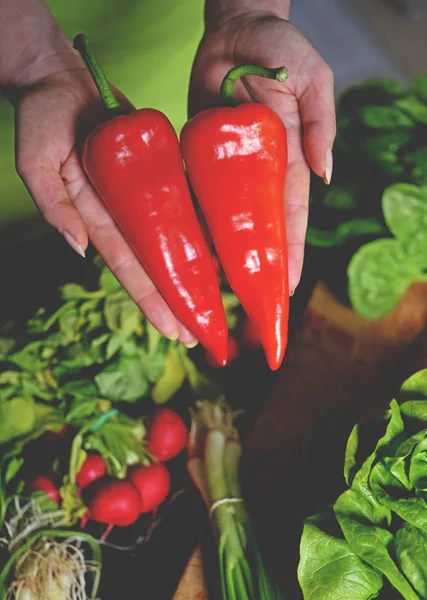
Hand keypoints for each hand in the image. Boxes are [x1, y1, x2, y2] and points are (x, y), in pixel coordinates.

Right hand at [12, 57, 197, 345]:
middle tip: (203, 332)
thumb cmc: (43, 114)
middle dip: (178, 301)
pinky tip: (221, 248)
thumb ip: (54, 206)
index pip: (131, 269)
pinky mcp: (158, 171)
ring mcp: (142, 195)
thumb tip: (80, 250)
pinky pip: (184, 202)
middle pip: (157, 265)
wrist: (61, 77)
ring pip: (175, 240)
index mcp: (95, 218)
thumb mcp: (37, 161)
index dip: (153, 302)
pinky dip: (201, 225)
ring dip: (195, 270)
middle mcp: (123, 214)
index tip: (175, 331)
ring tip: (220, 301)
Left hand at [189, 11, 335, 292]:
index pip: (291, 214)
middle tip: (257, 307)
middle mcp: (259, 170)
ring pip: (228, 221)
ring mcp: (230, 168)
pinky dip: (196, 225)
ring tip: (220, 294)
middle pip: (260, 229)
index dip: (289, 252)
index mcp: (290, 156)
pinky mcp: (202, 159)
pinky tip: (193, 253)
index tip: (286, 288)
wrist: (231, 29)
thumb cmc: (276, 44)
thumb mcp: (309, 75)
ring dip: (226, 256)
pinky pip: (198, 196)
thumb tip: (325, 175)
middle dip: (261, 268)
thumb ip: (320, 122)